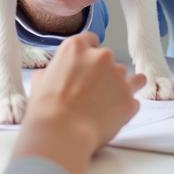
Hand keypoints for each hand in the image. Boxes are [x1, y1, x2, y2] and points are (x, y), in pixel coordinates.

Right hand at [14, 33, 144, 173]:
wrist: (61, 132)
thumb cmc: (46, 108)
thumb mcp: (41, 79)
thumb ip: (54, 70)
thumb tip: (54, 73)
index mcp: (77, 47)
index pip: (91, 40)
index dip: (88, 55)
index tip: (86, 68)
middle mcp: (102, 56)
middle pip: (108, 59)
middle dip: (102, 73)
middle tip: (91, 92)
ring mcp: (119, 76)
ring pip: (127, 77)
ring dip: (119, 87)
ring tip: (107, 104)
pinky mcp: (129, 99)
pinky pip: (133, 100)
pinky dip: (125, 106)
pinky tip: (113, 116)